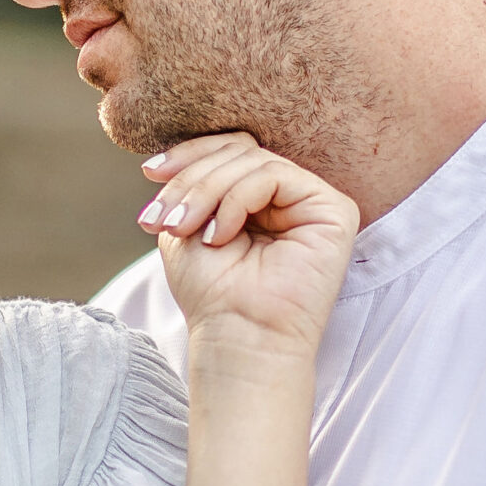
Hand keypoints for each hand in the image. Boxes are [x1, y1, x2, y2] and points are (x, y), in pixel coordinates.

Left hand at [139, 136, 356, 352]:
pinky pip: (274, 175)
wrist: (237, 337)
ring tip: (185, 229)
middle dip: (192, 178)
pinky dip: (236, 199)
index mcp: (257, 199)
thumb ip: (189, 184)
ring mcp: (313, 202)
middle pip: (239, 149)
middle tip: (167, 219)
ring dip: (207, 190)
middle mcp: (289, 197)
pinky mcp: (334, 210)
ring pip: (252, 159)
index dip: (189, 154)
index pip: (229, 150)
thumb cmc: (211, 293)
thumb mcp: (185, 225)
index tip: (151, 175)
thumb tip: (172, 155)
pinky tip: (219, 235)